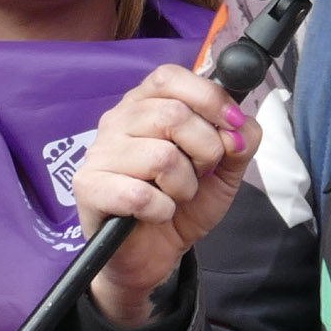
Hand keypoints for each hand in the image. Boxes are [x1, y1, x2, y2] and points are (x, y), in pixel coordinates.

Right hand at [77, 65, 250, 327]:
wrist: (155, 253)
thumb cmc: (183, 203)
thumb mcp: (225, 170)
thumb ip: (241, 141)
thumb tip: (240, 127)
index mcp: (146, 104)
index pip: (171, 77)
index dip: (210, 98)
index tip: (233, 125)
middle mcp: (118, 120)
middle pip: (173, 114)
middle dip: (205, 150)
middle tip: (201, 174)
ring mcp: (99, 152)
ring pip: (161, 156)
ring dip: (184, 186)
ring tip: (175, 196)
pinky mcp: (89, 187)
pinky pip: (140, 195)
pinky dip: (161, 210)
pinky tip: (156, 213)